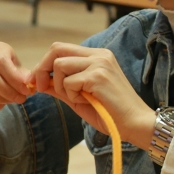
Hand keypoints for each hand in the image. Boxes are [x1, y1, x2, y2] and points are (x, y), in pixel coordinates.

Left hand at [32, 43, 154, 147]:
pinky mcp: (98, 76)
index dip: (44, 64)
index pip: (61, 48)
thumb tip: (38, 81)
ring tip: (77, 98)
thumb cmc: (109, 114)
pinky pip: (68, 82)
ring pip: (60, 65)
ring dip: (60, 86)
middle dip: (42, 69)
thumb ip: (61, 87)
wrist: (135, 125)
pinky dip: (72, 95)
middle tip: (41, 87)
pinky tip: (87, 101)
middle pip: (56, 48)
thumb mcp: (79, 98)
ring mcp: (99, 63)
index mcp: (96, 56)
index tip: (39, 82)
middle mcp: (98, 54)